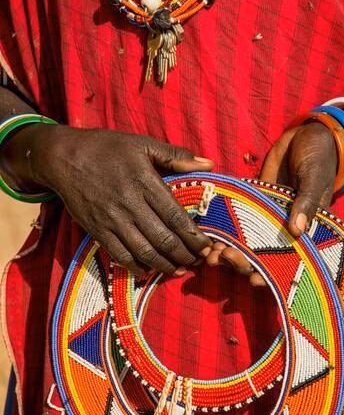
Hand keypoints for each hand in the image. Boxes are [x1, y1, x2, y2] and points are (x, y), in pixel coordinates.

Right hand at [26, 125, 213, 275]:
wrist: (64, 158)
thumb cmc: (107, 148)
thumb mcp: (143, 144)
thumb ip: (176, 155)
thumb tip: (209, 164)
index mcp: (145, 182)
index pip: (175, 216)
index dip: (193, 236)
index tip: (207, 246)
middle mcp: (130, 204)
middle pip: (163, 239)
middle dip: (185, 255)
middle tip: (199, 262)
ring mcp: (112, 220)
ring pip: (144, 251)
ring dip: (165, 265)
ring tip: (180, 270)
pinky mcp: (97, 230)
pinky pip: (120, 255)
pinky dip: (137, 267)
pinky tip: (150, 271)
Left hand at [206, 122, 336, 284]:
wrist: (307, 135)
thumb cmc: (320, 158)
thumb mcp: (315, 179)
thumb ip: (306, 202)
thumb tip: (297, 229)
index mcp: (305, 230)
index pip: (289, 260)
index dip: (272, 274)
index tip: (254, 280)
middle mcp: (283, 228)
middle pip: (261, 255)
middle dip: (242, 262)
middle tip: (223, 257)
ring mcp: (265, 216)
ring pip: (244, 241)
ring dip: (227, 250)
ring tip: (209, 254)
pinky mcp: (251, 201)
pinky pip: (235, 218)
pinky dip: (222, 227)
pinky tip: (206, 232)